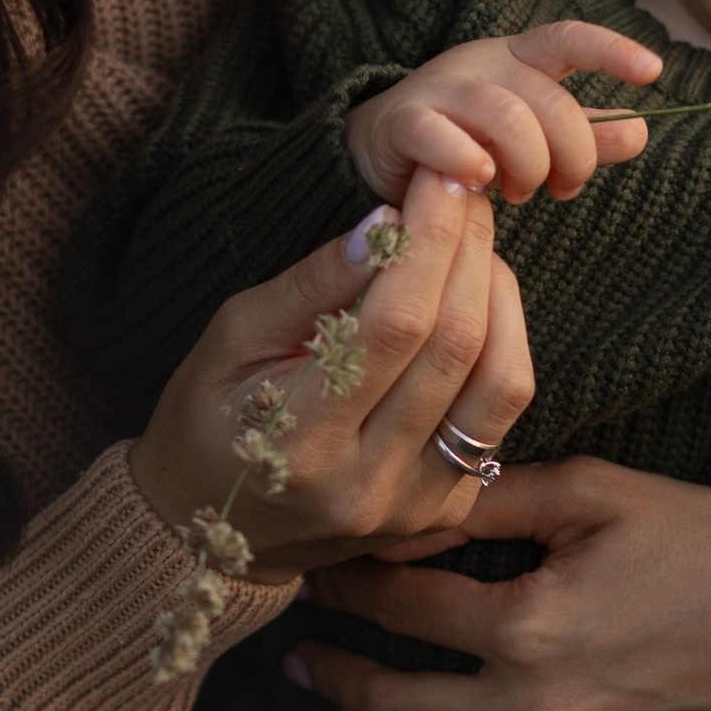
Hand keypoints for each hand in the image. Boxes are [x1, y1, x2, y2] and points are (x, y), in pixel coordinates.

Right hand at [127, 172, 532, 579]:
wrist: (212, 531)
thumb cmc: (208, 417)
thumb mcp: (229, 339)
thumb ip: (309, 285)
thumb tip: (386, 222)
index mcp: (301, 443)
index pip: (392, 327)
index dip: (427, 243)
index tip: (437, 180)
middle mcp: (368, 484)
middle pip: (455, 348)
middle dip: (468, 252)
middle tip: (463, 191)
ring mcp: (415, 506)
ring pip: (500, 383)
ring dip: (500, 296)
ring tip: (472, 243)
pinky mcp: (445, 510)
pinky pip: (498, 417)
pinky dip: (502, 345)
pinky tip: (476, 301)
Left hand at [294, 460, 710, 710]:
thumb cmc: (705, 534)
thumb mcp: (592, 491)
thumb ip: (488, 502)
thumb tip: (401, 512)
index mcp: (527, 623)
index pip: (397, 609)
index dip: (345, 590)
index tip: (320, 580)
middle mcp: (540, 709)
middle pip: (396, 708)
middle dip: (337, 679)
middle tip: (307, 659)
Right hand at [344, 22, 657, 205]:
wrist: (381, 146)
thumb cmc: (470, 138)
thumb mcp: (534, 134)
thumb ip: (584, 133)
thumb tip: (639, 131)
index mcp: (518, 58)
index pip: (568, 40)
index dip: (611, 51)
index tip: (653, 72)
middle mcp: (481, 65)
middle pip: (549, 101)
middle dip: (572, 154)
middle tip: (561, 189)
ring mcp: (439, 90)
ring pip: (506, 118)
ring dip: (527, 166)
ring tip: (518, 192)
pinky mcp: (401, 122)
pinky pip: (440, 137)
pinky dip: (469, 162)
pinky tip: (479, 183)